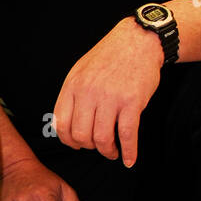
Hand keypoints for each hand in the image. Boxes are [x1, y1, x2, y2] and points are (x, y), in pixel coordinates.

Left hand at [54, 18, 162, 165]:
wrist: (138, 40)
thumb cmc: (110, 57)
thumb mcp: (81, 71)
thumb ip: (73, 95)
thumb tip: (66, 124)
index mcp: (73, 86)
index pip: (61, 125)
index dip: (69, 141)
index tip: (78, 144)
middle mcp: (88, 93)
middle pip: (81, 136)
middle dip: (89, 147)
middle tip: (98, 146)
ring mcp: (110, 98)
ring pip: (102, 139)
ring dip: (108, 152)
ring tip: (113, 151)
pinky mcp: (132, 102)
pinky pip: (127, 135)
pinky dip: (129, 152)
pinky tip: (129, 160)